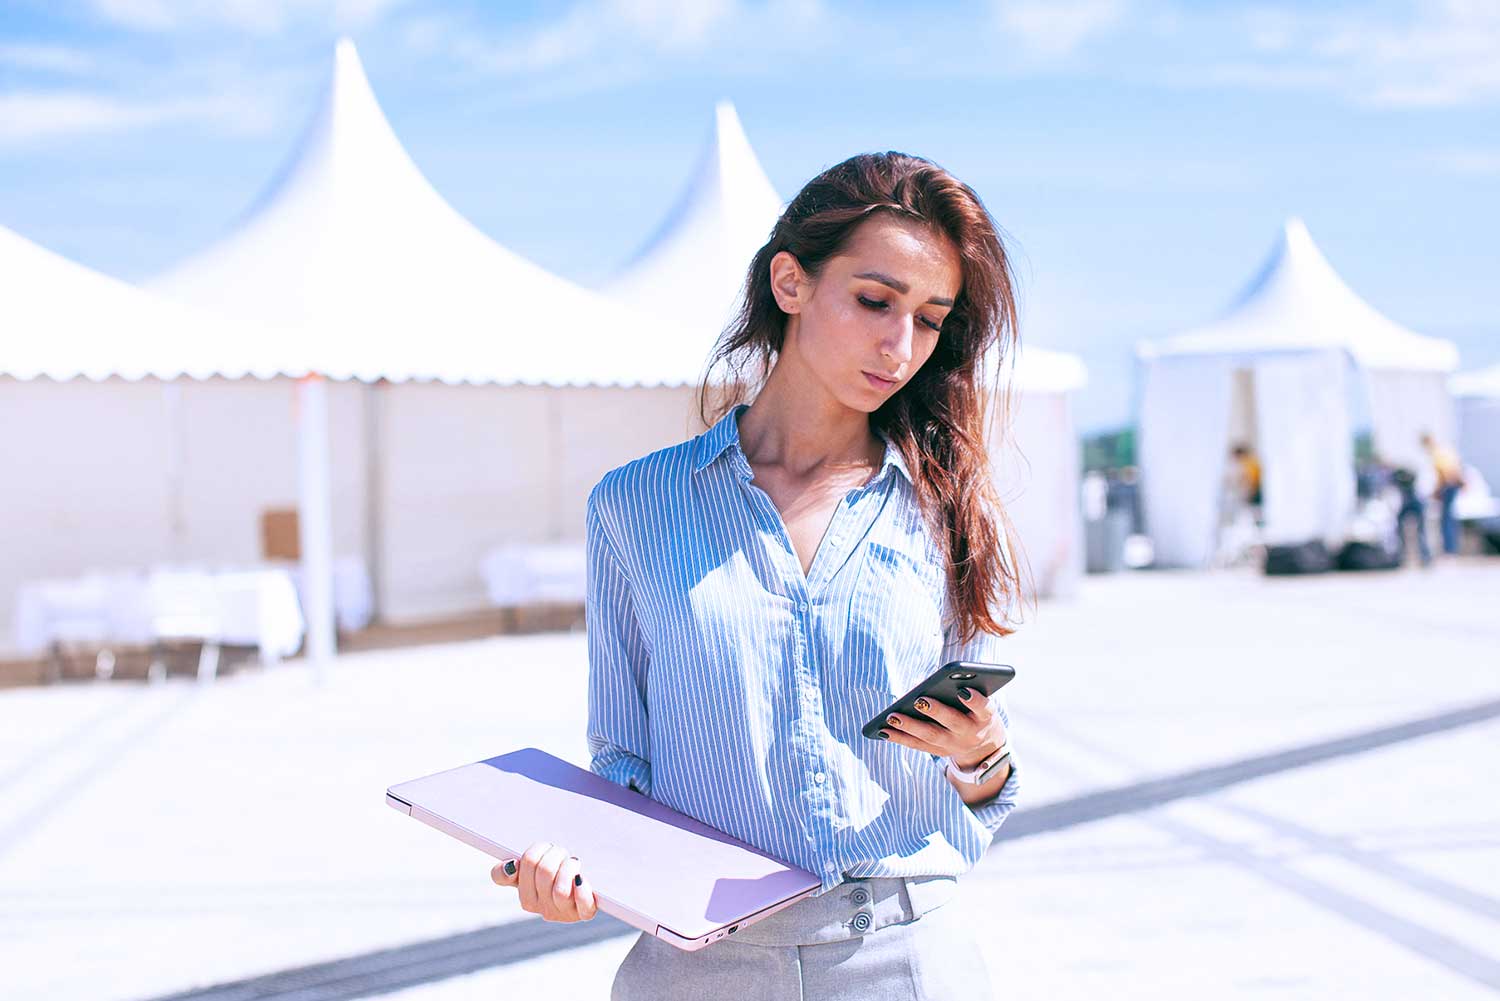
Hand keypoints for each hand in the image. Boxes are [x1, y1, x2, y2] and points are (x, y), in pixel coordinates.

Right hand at [489, 840, 597, 921]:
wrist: (584, 888)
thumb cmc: (555, 875)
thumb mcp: (529, 873)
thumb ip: (505, 873)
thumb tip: (511, 866)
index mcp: (526, 898)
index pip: (522, 868)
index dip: (534, 852)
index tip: (543, 848)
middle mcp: (543, 908)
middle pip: (544, 871)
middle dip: (555, 854)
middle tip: (561, 852)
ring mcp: (564, 912)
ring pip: (560, 889)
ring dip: (570, 866)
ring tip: (574, 862)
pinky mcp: (585, 912)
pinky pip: (582, 904)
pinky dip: (582, 890)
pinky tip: (581, 879)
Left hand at [878, 687, 1006, 767]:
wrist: (985, 745)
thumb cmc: (975, 710)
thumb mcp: (979, 701)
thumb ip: (961, 689)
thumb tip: (922, 683)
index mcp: (985, 716)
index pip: (983, 708)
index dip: (974, 701)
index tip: (963, 691)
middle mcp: (971, 732)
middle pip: (953, 722)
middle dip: (936, 711)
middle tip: (920, 700)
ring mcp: (955, 744)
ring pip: (931, 736)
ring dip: (910, 726)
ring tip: (892, 716)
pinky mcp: (940, 752)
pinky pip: (918, 745)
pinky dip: (900, 738)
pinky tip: (883, 730)